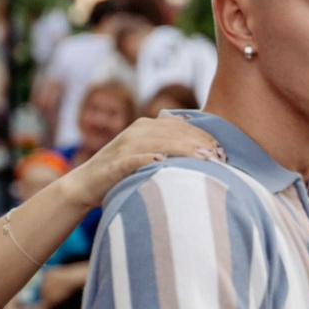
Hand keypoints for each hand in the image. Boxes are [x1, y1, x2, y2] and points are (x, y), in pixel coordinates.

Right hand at [64, 115, 225, 206]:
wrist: (85, 183)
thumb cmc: (122, 171)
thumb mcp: (145, 151)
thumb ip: (166, 143)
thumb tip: (199, 144)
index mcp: (146, 125)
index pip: (182, 126)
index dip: (204, 136)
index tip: (222, 150)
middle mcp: (137, 131)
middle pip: (175, 133)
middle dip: (200, 143)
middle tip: (220, 157)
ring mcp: (125, 146)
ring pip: (160, 144)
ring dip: (184, 151)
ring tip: (204, 160)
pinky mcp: (115, 163)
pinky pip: (134, 159)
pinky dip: (149, 160)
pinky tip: (164, 163)